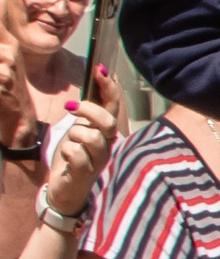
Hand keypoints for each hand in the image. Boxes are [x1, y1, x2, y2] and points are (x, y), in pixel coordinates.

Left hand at [46, 93, 121, 222]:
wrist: (67, 189)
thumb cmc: (75, 156)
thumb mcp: (81, 129)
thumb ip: (89, 110)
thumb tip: (95, 80)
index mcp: (108, 133)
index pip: (114, 106)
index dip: (109, 88)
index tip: (99, 69)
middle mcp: (109, 145)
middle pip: (107, 122)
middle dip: (88, 110)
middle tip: (70, 107)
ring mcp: (99, 160)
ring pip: (89, 136)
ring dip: (73, 135)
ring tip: (70, 143)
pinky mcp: (86, 172)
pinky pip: (75, 152)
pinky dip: (67, 151)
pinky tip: (67, 159)